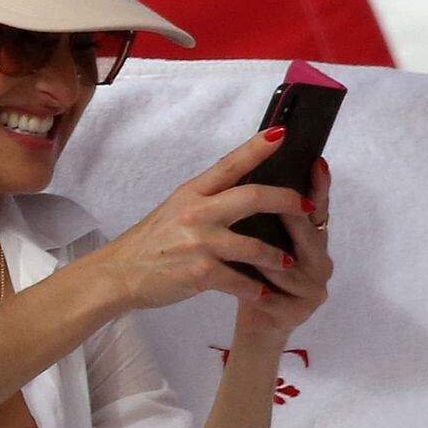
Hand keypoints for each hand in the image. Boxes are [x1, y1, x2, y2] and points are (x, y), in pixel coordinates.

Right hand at [91, 128, 320, 313]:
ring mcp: (199, 242)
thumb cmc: (149, 243)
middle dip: (288, 201)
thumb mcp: (174, 210)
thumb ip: (206, 200)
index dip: (258, 147)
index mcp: (191, 193)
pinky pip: (240, 280)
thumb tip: (244, 191)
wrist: (119, 275)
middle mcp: (197, 212)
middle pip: (254, 197)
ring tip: (288, 264)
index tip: (283, 133)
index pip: (229, 164)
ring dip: (277, 257)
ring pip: (255, 246)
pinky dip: (254, 289)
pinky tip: (261, 293)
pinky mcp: (200, 272)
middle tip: (308, 208)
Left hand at [234, 154, 331, 341]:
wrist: (256, 324)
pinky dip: (260, 290)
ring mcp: (313, 289)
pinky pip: (277, 297)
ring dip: (268, 257)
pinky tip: (247, 286)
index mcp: (312, 239)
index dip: (319, 187)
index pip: (317, 208)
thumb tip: (257, 166)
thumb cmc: (256, 276)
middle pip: (308, 235)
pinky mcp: (298, 313)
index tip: (317, 162)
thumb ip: (267, 214)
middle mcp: (320, 261)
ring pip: (289, 268)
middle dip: (294, 218)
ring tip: (247, 245)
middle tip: (283, 201)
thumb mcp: (261, 241)